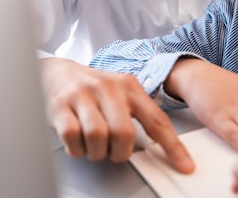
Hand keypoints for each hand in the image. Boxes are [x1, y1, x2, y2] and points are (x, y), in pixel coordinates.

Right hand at [40, 57, 194, 172]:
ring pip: (98, 137)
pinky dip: (77, 149)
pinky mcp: (60, 105)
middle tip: (114, 151)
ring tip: (94, 146)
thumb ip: (138, 114)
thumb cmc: (90, 87)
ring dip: (97, 152)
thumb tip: (160, 145)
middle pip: (124, 134)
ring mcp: (82, 95)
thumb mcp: (119, 93)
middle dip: (119, 152)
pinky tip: (78, 142)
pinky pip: (72, 137)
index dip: (172, 146)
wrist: (53, 71)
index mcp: (128, 86)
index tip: (184, 165)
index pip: (156, 120)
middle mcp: (107, 88)